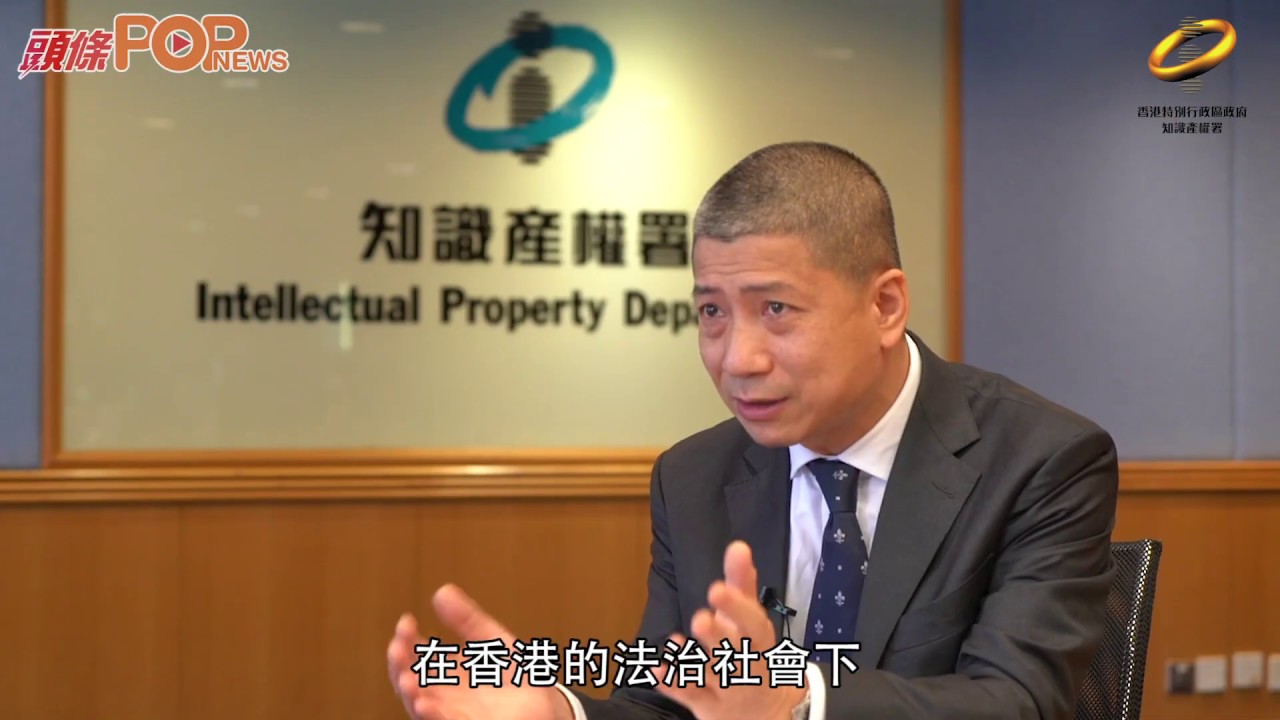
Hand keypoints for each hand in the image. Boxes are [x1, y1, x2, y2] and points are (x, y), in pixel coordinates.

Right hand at [387, 584, 574, 719]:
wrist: (546, 706)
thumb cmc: (516, 676)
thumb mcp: (494, 641)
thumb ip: (468, 620)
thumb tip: (442, 592)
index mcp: (446, 671)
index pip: (415, 655)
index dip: (406, 640)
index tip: (407, 621)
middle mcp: (443, 695)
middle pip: (410, 681)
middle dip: (400, 665)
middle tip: (397, 646)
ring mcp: (452, 714)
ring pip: (420, 707)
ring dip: (410, 694)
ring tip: (406, 679)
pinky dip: (432, 716)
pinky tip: (424, 705)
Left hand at [655, 541, 807, 719]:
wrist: (764, 713)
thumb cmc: (752, 653)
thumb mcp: (750, 619)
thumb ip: (742, 584)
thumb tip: (738, 546)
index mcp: (758, 641)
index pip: (753, 625)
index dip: (737, 608)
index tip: (716, 588)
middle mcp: (747, 666)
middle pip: (735, 653)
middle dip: (718, 636)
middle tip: (699, 618)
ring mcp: (728, 689)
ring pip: (713, 677)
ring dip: (693, 659)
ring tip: (674, 640)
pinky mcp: (708, 706)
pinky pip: (691, 696)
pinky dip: (673, 683)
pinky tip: (655, 667)